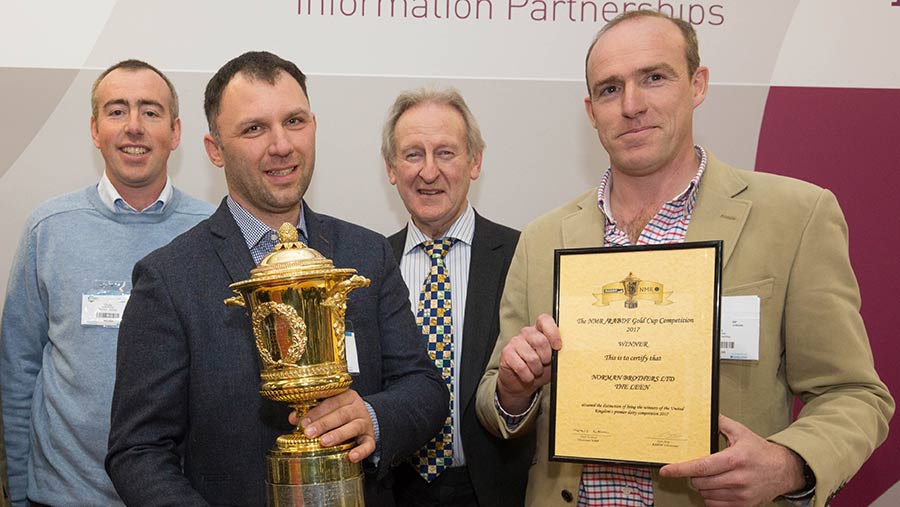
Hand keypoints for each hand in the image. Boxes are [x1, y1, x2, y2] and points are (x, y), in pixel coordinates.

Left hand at [288, 390, 375, 462]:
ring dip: (338, 434)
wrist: (365, 419)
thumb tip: (294, 418)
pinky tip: (351, 456)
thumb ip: (312, 411)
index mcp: (346, 397)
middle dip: (323, 424)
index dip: (317, 412)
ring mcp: (365, 423)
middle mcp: (357, 408)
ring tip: (324, 442)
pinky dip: (361, 451)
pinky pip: (368, 445)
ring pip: (354, 427)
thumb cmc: (342, 413)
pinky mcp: (370, 437)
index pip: (331, 401)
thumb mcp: (329, 408)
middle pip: (341, 414)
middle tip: (309, 433)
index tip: (303, 422)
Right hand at [496, 313, 562, 413]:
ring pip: (532, 357)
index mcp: (539, 330)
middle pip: (541, 341)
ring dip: (537, 370)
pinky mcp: (507, 353)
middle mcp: (526, 333)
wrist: (521, 383)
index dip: (553, 332)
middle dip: (546, 358)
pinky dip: (528, 376)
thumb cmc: (539, 369)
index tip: (558, 346)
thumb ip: (559, 353)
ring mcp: (515, 342)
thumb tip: (570, 351)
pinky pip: (522, 367)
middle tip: (545, 364)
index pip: (544, 320)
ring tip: (536, 371)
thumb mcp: (553, 361)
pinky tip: (527, 375)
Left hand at [659, 415, 805, 506]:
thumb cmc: (759, 451)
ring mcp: (741, 494)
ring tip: (712, 475)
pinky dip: (710, 496)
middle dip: (694, 475)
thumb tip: (699, 413)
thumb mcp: (740, 432)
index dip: (681, 469)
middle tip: (699, 467)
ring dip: (702, 485)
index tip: (666, 471)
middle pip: (701, 482)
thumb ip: (718, 422)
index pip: (702, 466)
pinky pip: (715, 504)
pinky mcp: (743, 505)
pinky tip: (717, 486)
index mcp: (735, 458)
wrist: (784, 470)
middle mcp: (738, 478)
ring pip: (706, 494)